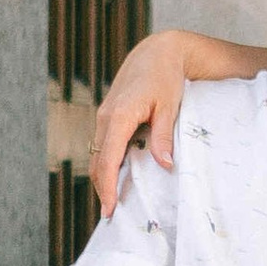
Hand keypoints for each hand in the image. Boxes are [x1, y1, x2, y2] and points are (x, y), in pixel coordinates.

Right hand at [91, 31, 193, 215]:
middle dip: (101, 188)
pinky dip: (106, 162)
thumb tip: (164, 165)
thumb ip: (163, 137)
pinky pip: (102, 144)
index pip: (108, 159)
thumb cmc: (166, 77)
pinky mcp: (108, 115)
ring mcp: (104, 115)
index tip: (109, 209)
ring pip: (97, 154)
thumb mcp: (169, 107)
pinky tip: (116, 176)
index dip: (107, 187)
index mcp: (119, 116)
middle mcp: (106, 117)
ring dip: (102, 177)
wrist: (157, 52)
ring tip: (112, 200)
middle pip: (97, 161)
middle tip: (110, 214)